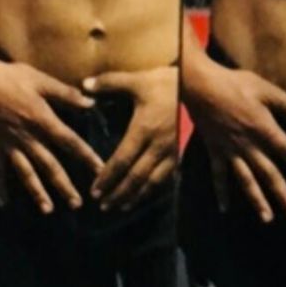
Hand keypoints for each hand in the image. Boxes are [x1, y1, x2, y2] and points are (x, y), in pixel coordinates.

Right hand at [0, 59, 103, 213]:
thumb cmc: (12, 77)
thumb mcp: (42, 80)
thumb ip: (67, 94)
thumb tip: (91, 103)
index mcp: (43, 120)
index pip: (70, 142)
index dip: (86, 157)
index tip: (99, 171)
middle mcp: (28, 137)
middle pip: (50, 165)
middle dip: (64, 185)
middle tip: (77, 204)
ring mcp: (9, 145)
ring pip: (26, 173)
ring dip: (37, 192)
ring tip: (48, 209)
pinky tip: (3, 203)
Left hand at [85, 67, 177, 212]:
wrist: (201, 86)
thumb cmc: (167, 82)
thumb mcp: (138, 80)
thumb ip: (110, 82)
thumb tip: (84, 85)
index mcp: (143, 130)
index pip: (121, 161)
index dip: (107, 178)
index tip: (95, 191)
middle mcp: (157, 146)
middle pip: (135, 177)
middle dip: (118, 193)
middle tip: (104, 206)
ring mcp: (172, 151)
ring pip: (152, 181)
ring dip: (136, 196)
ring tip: (122, 206)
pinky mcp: (183, 151)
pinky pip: (168, 176)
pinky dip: (155, 188)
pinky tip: (148, 193)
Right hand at [187, 68, 285, 222]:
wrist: (200, 85)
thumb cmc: (235, 84)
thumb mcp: (265, 89)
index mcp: (264, 129)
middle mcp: (249, 146)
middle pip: (269, 174)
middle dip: (283, 195)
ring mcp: (230, 151)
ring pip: (246, 180)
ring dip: (257, 200)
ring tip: (267, 218)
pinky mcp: (215, 151)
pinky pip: (218, 175)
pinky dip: (221, 192)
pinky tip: (224, 209)